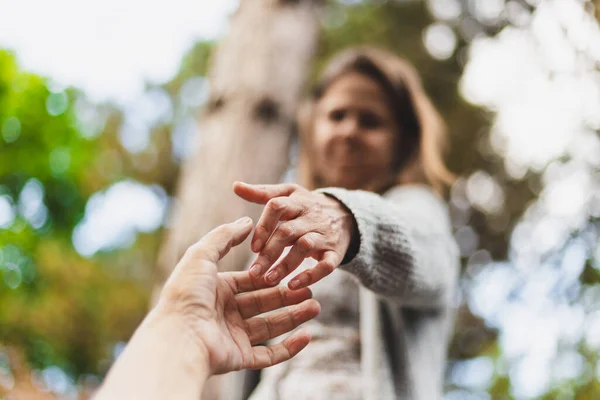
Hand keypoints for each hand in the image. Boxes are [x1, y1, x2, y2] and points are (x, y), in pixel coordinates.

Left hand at [157, 217, 320, 374]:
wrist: (178, 337)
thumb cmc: (186, 294)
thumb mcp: (201, 255)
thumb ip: (224, 236)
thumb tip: (246, 220)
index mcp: (216, 290)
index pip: (250, 281)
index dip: (271, 274)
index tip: (292, 269)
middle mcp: (225, 313)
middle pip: (263, 303)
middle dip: (287, 296)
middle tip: (309, 289)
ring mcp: (233, 337)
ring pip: (270, 327)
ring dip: (293, 317)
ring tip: (315, 306)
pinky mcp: (239, 358)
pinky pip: (269, 355)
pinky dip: (289, 347)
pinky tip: (307, 335)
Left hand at [233, 182, 356, 289]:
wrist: (346, 216)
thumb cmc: (306, 207)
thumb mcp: (288, 194)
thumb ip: (262, 193)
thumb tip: (235, 186)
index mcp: (297, 201)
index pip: (277, 206)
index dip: (263, 226)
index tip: (252, 247)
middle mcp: (311, 216)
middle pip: (288, 231)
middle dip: (270, 252)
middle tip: (254, 271)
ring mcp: (324, 234)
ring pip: (305, 247)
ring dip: (286, 265)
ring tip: (268, 280)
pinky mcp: (335, 253)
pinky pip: (326, 265)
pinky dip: (310, 276)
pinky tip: (292, 286)